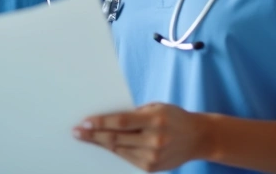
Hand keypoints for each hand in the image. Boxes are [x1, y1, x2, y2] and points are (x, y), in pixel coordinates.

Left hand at [73, 103, 206, 171]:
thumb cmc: (174, 117)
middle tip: (76, 132)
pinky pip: (126, 159)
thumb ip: (134, 113)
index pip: (122, 122)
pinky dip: (113, 152)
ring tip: (84, 138)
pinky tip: (102, 146)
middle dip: (93, 135)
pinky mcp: (151, 168)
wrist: (199, 138)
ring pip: (119, 151)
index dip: (101, 122)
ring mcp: (153, 157)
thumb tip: (106, 118)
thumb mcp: (157, 107)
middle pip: (116, 138)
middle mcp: (154, 140)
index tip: (84, 122)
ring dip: (99, 144)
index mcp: (155, 120)